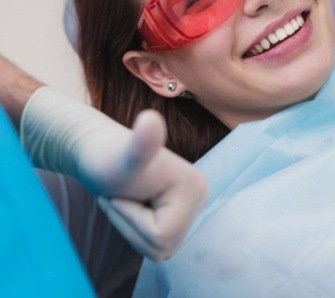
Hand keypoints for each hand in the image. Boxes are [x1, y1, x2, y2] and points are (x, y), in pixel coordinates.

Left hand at [21, 88, 206, 260]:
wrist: (99, 151)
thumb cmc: (106, 157)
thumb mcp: (124, 157)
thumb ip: (141, 143)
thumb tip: (151, 118)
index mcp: (195, 188)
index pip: (161, 236)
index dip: (130, 219)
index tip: (121, 193)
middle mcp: (202, 196)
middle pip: (163, 246)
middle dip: (131, 226)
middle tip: (120, 196)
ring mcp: (193, 206)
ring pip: (160, 248)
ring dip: (132, 227)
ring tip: (126, 198)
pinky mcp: (182, 212)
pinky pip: (158, 242)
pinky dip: (137, 228)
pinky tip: (133, 204)